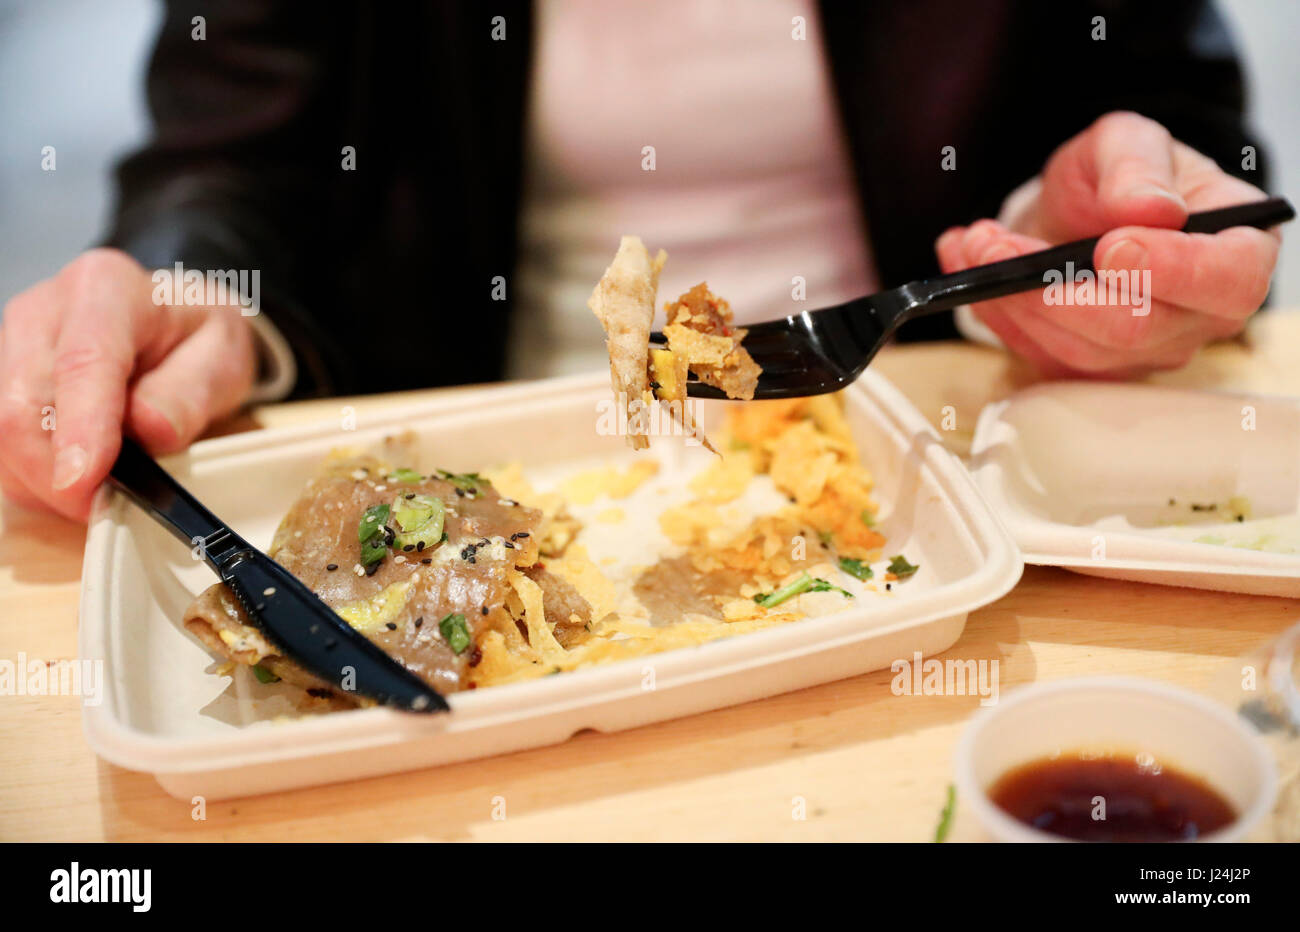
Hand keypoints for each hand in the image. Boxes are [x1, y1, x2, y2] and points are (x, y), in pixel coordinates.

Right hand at [0, 249, 256, 520]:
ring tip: (98, 493)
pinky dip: (36, 478)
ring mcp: (15, 346)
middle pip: (22, 405)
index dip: (80, 428)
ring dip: (43, 481)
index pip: (82, 363)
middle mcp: (45, 311)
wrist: (175, 320)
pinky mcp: (6, 381)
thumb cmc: (197, 337)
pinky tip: (77, 481)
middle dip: (54, 473)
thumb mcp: (221, 356)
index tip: (84, 481)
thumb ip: (189, 393)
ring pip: (4, 432)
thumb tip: (148, 432)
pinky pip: (5, 445)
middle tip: (102, 508)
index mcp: (106, 291)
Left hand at [936, 111, 1280, 377]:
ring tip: (972, 244)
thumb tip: (1152, 208)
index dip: (1173, 271)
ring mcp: (1144, 352)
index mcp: (1236, 252)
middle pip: (1134, 329)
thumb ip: (1138, 166)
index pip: (1228, 281)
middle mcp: (1198, 316)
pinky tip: (967, 268)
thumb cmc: (1118, 176)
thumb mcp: (1128, 142)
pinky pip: (1038, 357)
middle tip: (995, 243)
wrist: (1076, 211)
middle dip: (1053, 288)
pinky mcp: (1089, 368)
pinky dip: (994, 314)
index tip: (1111, 246)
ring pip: (1076, 350)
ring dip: (1010, 299)